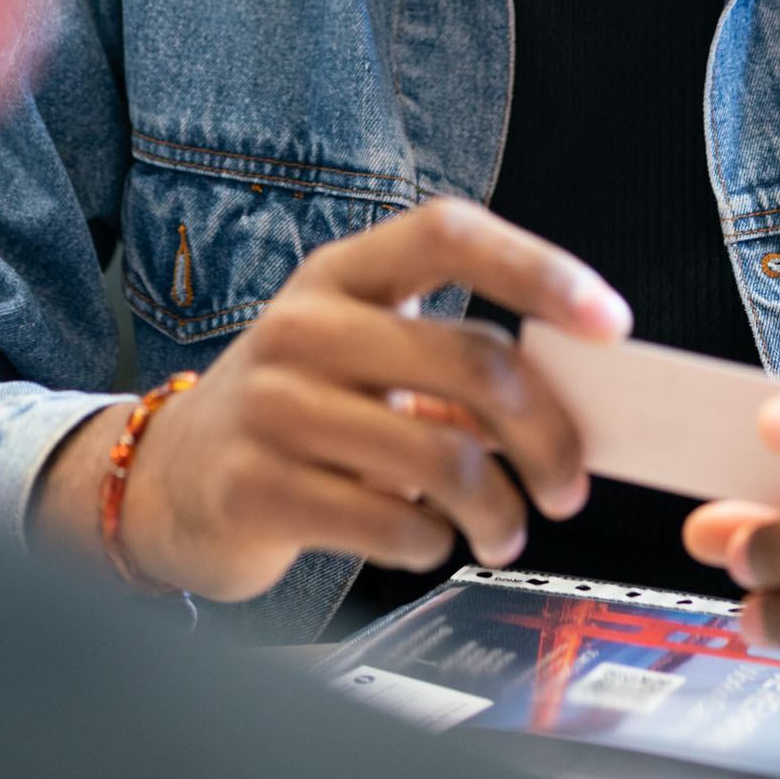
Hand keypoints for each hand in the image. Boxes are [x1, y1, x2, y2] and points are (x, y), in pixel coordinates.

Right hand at [34, 197, 628, 599]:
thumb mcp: (362, 357)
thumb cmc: (295, 410)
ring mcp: (274, 405)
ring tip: (505, 530)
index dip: (538, 268)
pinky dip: (434, 545)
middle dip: (549, 436)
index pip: (449, 233)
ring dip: (500, 510)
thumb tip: (575, 397)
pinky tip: (426, 542)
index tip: (610, 322)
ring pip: (445, 457)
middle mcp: (305, 325)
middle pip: (474, 359)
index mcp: (342, 274)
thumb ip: (455, 363)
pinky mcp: (258, 486)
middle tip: (570, 485)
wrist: (169, 479)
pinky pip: (393, 524)